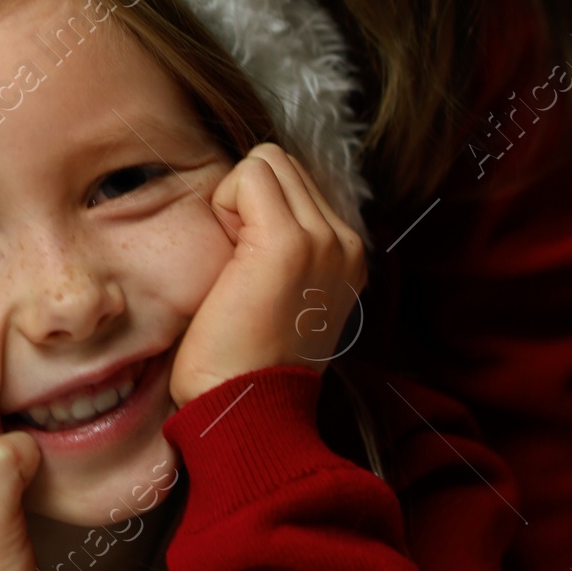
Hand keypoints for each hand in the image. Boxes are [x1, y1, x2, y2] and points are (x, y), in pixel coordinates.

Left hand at [170, 144, 366, 405]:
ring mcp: (324, 239)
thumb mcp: (282, 297)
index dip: (255, 209)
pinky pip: (248, 174)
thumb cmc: (243, 362)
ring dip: (235, 201)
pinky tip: (228, 261)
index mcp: (348, 255)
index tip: (247, 267)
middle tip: (236, 261)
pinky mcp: (290, 241)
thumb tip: (249, 207)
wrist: (246, 409)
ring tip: (235, 262)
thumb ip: (285, 247)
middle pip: (281, 163)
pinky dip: (223, 206)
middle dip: (246, 198)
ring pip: (267, 161)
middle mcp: (346, 242)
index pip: (295, 181)